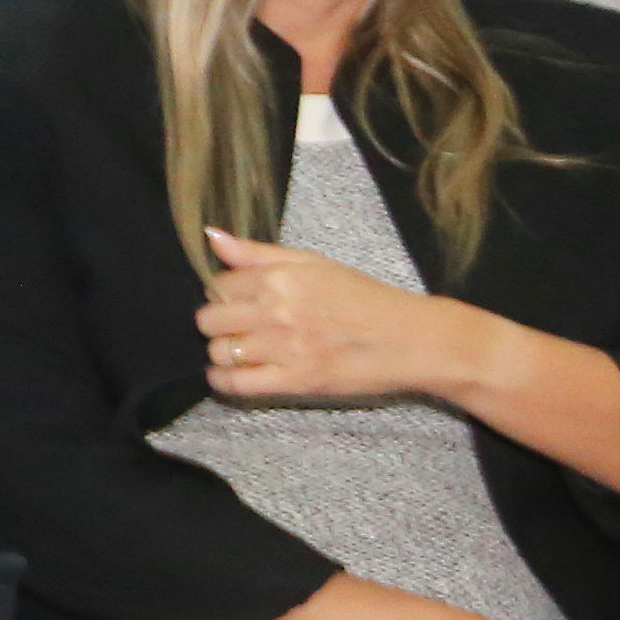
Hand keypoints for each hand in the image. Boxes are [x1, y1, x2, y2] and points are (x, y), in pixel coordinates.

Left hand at [195, 228, 465, 405]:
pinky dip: (223, 380)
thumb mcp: (314, 263)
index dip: (224, 295)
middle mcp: (277, 310)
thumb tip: (212, 235)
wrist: (409, 339)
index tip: (239, 302)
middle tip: (238, 327)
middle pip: (209, 320)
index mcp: (280, 278)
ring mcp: (284, 348)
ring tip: (243, 349)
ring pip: (219, 352)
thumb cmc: (363, 298)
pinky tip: (230, 374)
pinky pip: (235, 384)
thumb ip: (258, 252)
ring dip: (223, 352)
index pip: (218, 286)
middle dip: (217, 323)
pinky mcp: (295, 381)